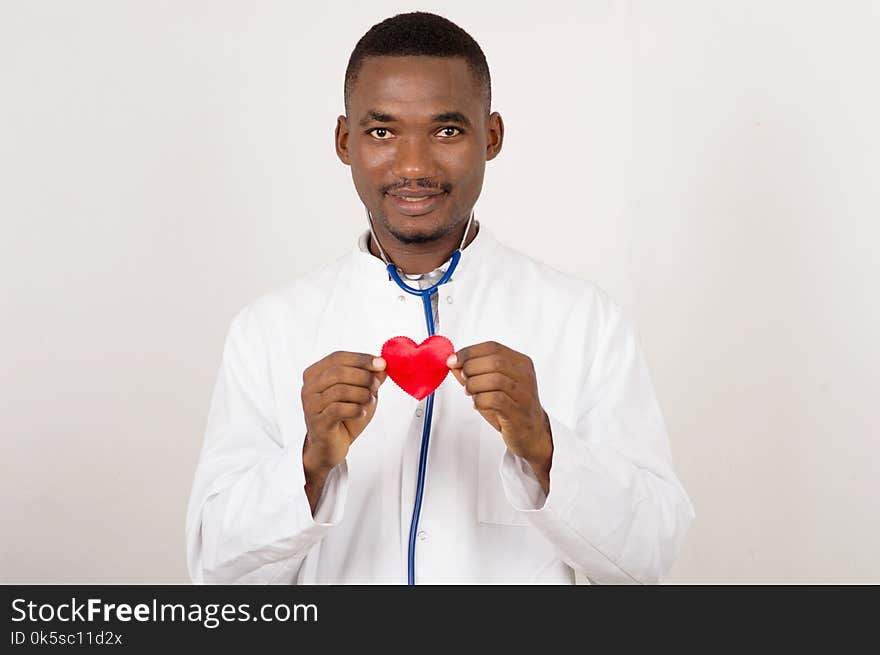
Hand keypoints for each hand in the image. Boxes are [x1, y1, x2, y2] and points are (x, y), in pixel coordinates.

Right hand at [301, 351, 386, 508]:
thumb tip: (383, 365)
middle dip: (363, 376)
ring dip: (361, 394)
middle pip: (338, 372)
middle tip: (377, 384)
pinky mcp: (317, 422)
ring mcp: (310, 405)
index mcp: (315, 373)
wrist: (331, 445)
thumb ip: (370, 377)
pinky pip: (338, 409)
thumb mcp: (360, 392)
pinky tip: (361, 412)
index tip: (381, 363)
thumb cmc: (344, 416)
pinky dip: (356, 409)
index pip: (338, 357)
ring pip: (340, 390)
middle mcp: (309, 387)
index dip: (361, 358)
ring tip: (369, 400)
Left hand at [447, 341, 552, 491]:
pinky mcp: (518, 412)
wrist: (532, 433)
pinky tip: (478, 404)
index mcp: (520, 362)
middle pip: (494, 361)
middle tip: (464, 379)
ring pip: (495, 379)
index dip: (469, 352)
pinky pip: (495, 400)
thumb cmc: (511, 407)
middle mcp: (525, 375)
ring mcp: (524, 394)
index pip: (493, 347)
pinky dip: (480, 400)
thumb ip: (473, 372)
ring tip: (471, 392)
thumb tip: (453, 362)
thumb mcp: (492, 385)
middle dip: (471, 368)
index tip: (453, 360)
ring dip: (474, 385)